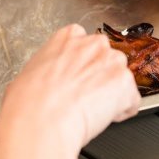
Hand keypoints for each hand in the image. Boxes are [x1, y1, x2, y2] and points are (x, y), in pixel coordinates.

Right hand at [0, 24, 139, 151]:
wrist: (41, 122)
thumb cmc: (28, 103)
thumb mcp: (27, 74)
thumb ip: (45, 70)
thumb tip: (39, 83)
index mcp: (68, 36)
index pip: (84, 45)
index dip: (81, 66)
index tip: (76, 80)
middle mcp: (93, 43)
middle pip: (106, 60)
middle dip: (99, 78)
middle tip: (85, 98)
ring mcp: (112, 62)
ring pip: (120, 79)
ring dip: (112, 94)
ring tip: (93, 112)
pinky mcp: (125, 83)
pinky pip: (131, 100)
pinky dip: (123, 111)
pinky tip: (104, 119)